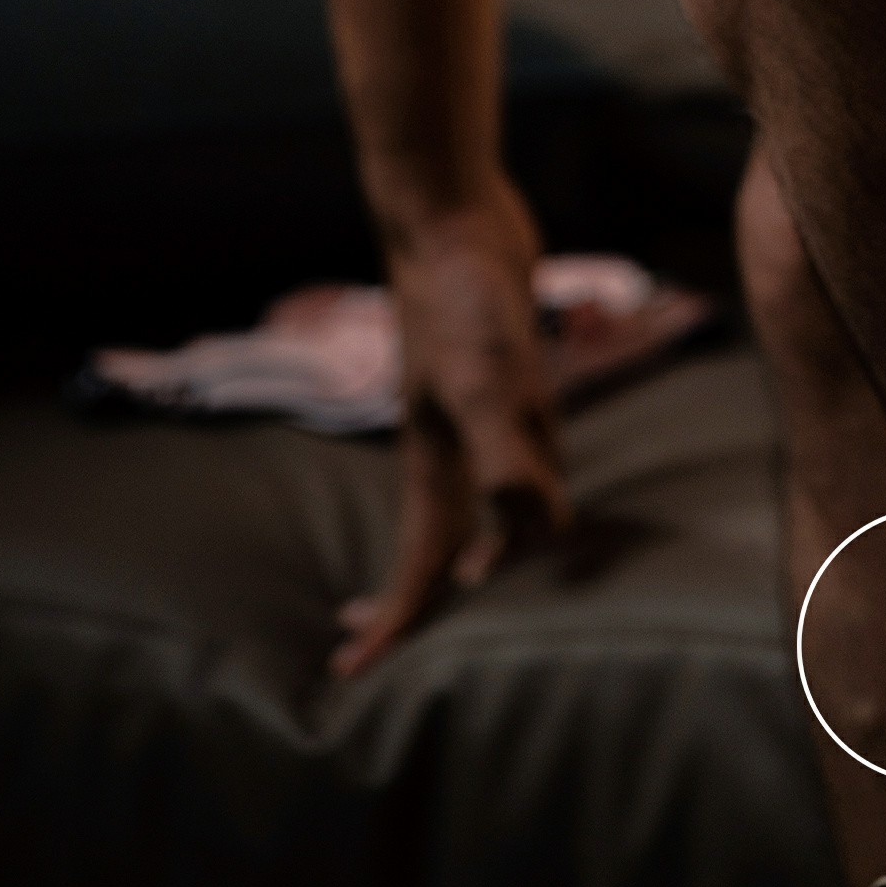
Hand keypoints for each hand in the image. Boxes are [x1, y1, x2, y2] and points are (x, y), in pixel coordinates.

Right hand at [330, 185, 574, 674]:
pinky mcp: (499, 368)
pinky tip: (524, 466)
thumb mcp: (490, 378)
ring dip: (474, 535)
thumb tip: (529, 531)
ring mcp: (472, 403)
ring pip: (477, 491)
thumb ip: (508, 452)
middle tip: (393, 640)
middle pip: (439, 536)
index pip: (418, 560)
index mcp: (439, 456)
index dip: (396, 620)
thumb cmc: (466, 294)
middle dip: (421, 592)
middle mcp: (451, 438)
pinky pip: (508, 442)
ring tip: (473, 573)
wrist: (451, 210)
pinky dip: (512, 473)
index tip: (355, 676)